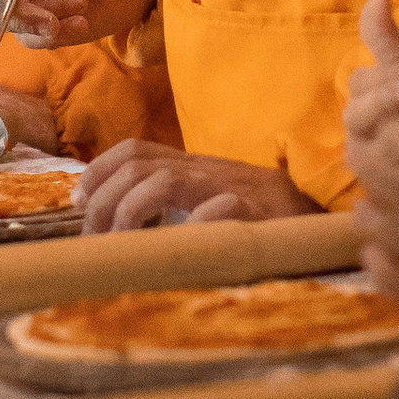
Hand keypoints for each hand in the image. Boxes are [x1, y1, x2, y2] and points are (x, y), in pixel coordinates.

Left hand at [74, 142, 321, 230]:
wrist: (322, 215)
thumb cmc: (259, 216)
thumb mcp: (211, 198)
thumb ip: (174, 201)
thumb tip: (115, 224)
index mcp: (193, 165)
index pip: (136, 149)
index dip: (99, 169)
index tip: (76, 199)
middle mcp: (205, 170)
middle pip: (139, 166)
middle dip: (103, 199)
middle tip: (91, 238)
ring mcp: (230, 188)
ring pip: (164, 181)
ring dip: (130, 211)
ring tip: (119, 245)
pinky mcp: (256, 214)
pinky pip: (219, 211)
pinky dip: (192, 225)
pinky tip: (175, 248)